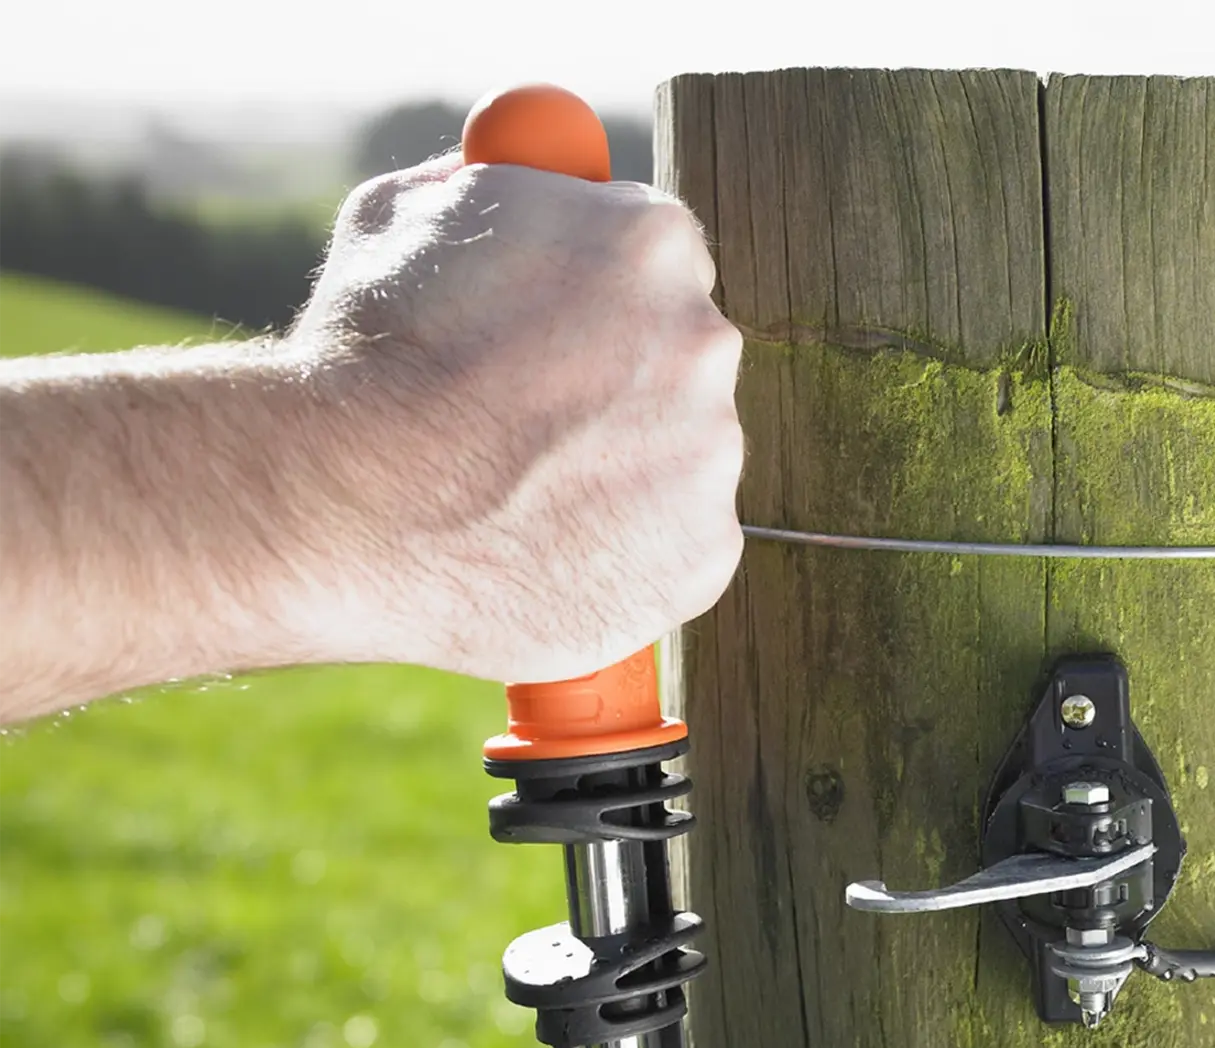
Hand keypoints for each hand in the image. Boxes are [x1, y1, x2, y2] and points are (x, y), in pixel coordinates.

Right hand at [289, 156, 744, 682]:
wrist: (349, 510)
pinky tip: (546, 555)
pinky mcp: (703, 555)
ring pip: (680, 462)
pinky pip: (674, 549)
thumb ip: (489, 192)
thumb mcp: (406, 219)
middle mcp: (706, 343)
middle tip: (536, 426)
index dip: (600, 296)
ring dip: (622, 474)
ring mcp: (713, 458)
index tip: (565, 330)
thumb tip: (517, 171)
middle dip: (620, 387)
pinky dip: (622, 556)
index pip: (656, 258)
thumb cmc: (365, 360)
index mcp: (652, 241)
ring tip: (519, 498)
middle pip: (682, 361)